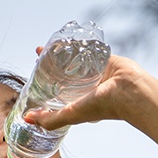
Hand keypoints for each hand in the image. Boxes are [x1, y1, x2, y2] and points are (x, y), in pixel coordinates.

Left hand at [24, 46, 149, 129]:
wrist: (130, 90)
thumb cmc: (104, 106)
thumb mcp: (72, 114)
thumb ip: (51, 119)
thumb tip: (27, 119)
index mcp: (80, 101)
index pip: (58, 92)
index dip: (45, 84)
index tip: (34, 74)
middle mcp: (87, 88)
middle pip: (65, 75)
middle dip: (52, 66)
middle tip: (40, 56)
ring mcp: (96, 73)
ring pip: (76, 62)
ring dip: (64, 53)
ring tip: (51, 44)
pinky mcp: (104, 59)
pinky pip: (89, 50)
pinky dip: (81, 45)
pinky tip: (70, 38)